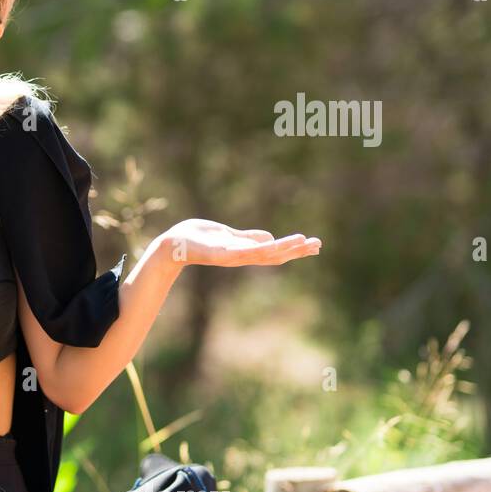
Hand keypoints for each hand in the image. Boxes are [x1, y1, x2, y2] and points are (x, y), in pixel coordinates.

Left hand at [157, 219, 320, 267]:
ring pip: (262, 254)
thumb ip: (247, 238)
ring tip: (303, 241)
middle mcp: (240, 257)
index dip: (294, 249)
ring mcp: (230, 256)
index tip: (314, 244)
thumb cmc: (196, 238)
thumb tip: (270, 238)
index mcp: (244, 251)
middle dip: (296, 250)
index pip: (275, 252)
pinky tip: (272, 245)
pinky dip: (257, 249)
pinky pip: (241, 252)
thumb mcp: (227, 235)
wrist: (172, 245)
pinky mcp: (218, 253)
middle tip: (318, 245)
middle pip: (274, 255)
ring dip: (283, 248)